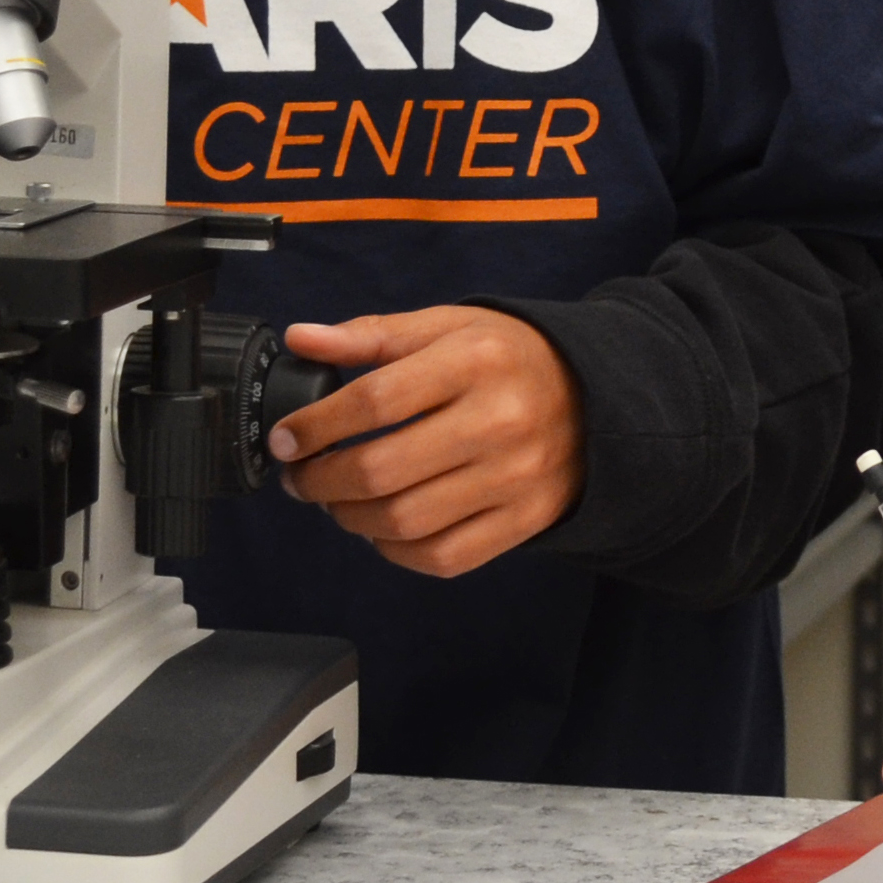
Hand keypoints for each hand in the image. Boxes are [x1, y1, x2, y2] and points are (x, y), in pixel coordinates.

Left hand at [272, 307, 582, 578]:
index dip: (315, 426)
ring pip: (404, 520)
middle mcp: (499, 420)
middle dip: (320, 480)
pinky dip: (396, 551)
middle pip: (381, 469)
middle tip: (300, 478)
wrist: (597, 398)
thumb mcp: (449, 326)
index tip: (285, 439)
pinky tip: (382, 529)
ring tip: (337, 503)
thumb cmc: (509, 359)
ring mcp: (515, 477)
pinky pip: (442, 556)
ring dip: (350, 518)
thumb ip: (373, 334)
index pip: (374, 401)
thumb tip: (301, 339)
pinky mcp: (523, 521)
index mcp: (475, 361)